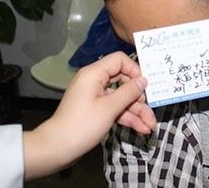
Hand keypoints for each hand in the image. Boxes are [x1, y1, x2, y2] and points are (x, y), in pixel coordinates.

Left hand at [23, 52, 156, 179]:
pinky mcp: (96, 110)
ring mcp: (96, 97)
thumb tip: (143, 80)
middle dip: (139, 97)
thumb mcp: (109, 108)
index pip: (119, 60)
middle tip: (150, 108)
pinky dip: (127, 117)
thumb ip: (128, 92)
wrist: (57, 148)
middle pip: (123, 81)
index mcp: (94, 74)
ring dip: (136, 112)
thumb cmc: (82, 125)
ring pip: (121, 98)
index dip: (134, 70)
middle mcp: (95, 81)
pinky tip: (141, 128)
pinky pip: (115, 109)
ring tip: (151, 126)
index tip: (146, 85)